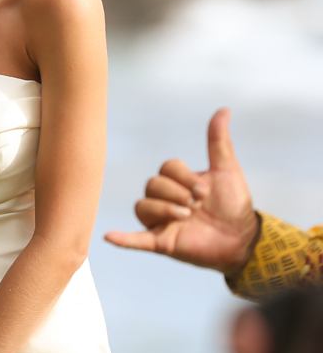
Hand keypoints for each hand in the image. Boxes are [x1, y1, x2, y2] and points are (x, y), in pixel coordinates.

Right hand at [105, 108, 259, 274]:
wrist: (244, 239)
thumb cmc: (234, 204)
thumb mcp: (226, 170)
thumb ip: (218, 142)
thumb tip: (224, 109)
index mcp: (177, 181)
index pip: (166, 168)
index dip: (184, 176)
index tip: (206, 191)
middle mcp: (165, 199)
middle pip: (152, 185)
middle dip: (175, 192)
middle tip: (197, 204)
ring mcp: (161, 220)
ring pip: (143, 207)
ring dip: (163, 209)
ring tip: (185, 216)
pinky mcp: (162, 242)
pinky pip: (136, 239)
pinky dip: (123, 238)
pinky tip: (109, 236)